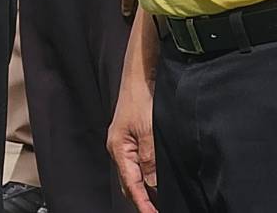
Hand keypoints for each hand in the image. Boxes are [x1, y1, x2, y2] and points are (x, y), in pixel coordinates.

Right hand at [107, 56, 157, 212]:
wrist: (140, 76)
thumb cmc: (141, 99)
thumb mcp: (148, 131)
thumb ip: (149, 160)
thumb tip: (152, 185)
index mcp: (119, 149)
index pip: (131, 185)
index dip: (143, 204)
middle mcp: (119, 149)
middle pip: (129, 184)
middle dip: (141, 201)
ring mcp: (125, 143)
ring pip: (133, 175)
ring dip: (144, 191)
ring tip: (157, 204)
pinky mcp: (133, 137)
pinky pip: (138, 164)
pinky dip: (146, 178)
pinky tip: (156, 181)